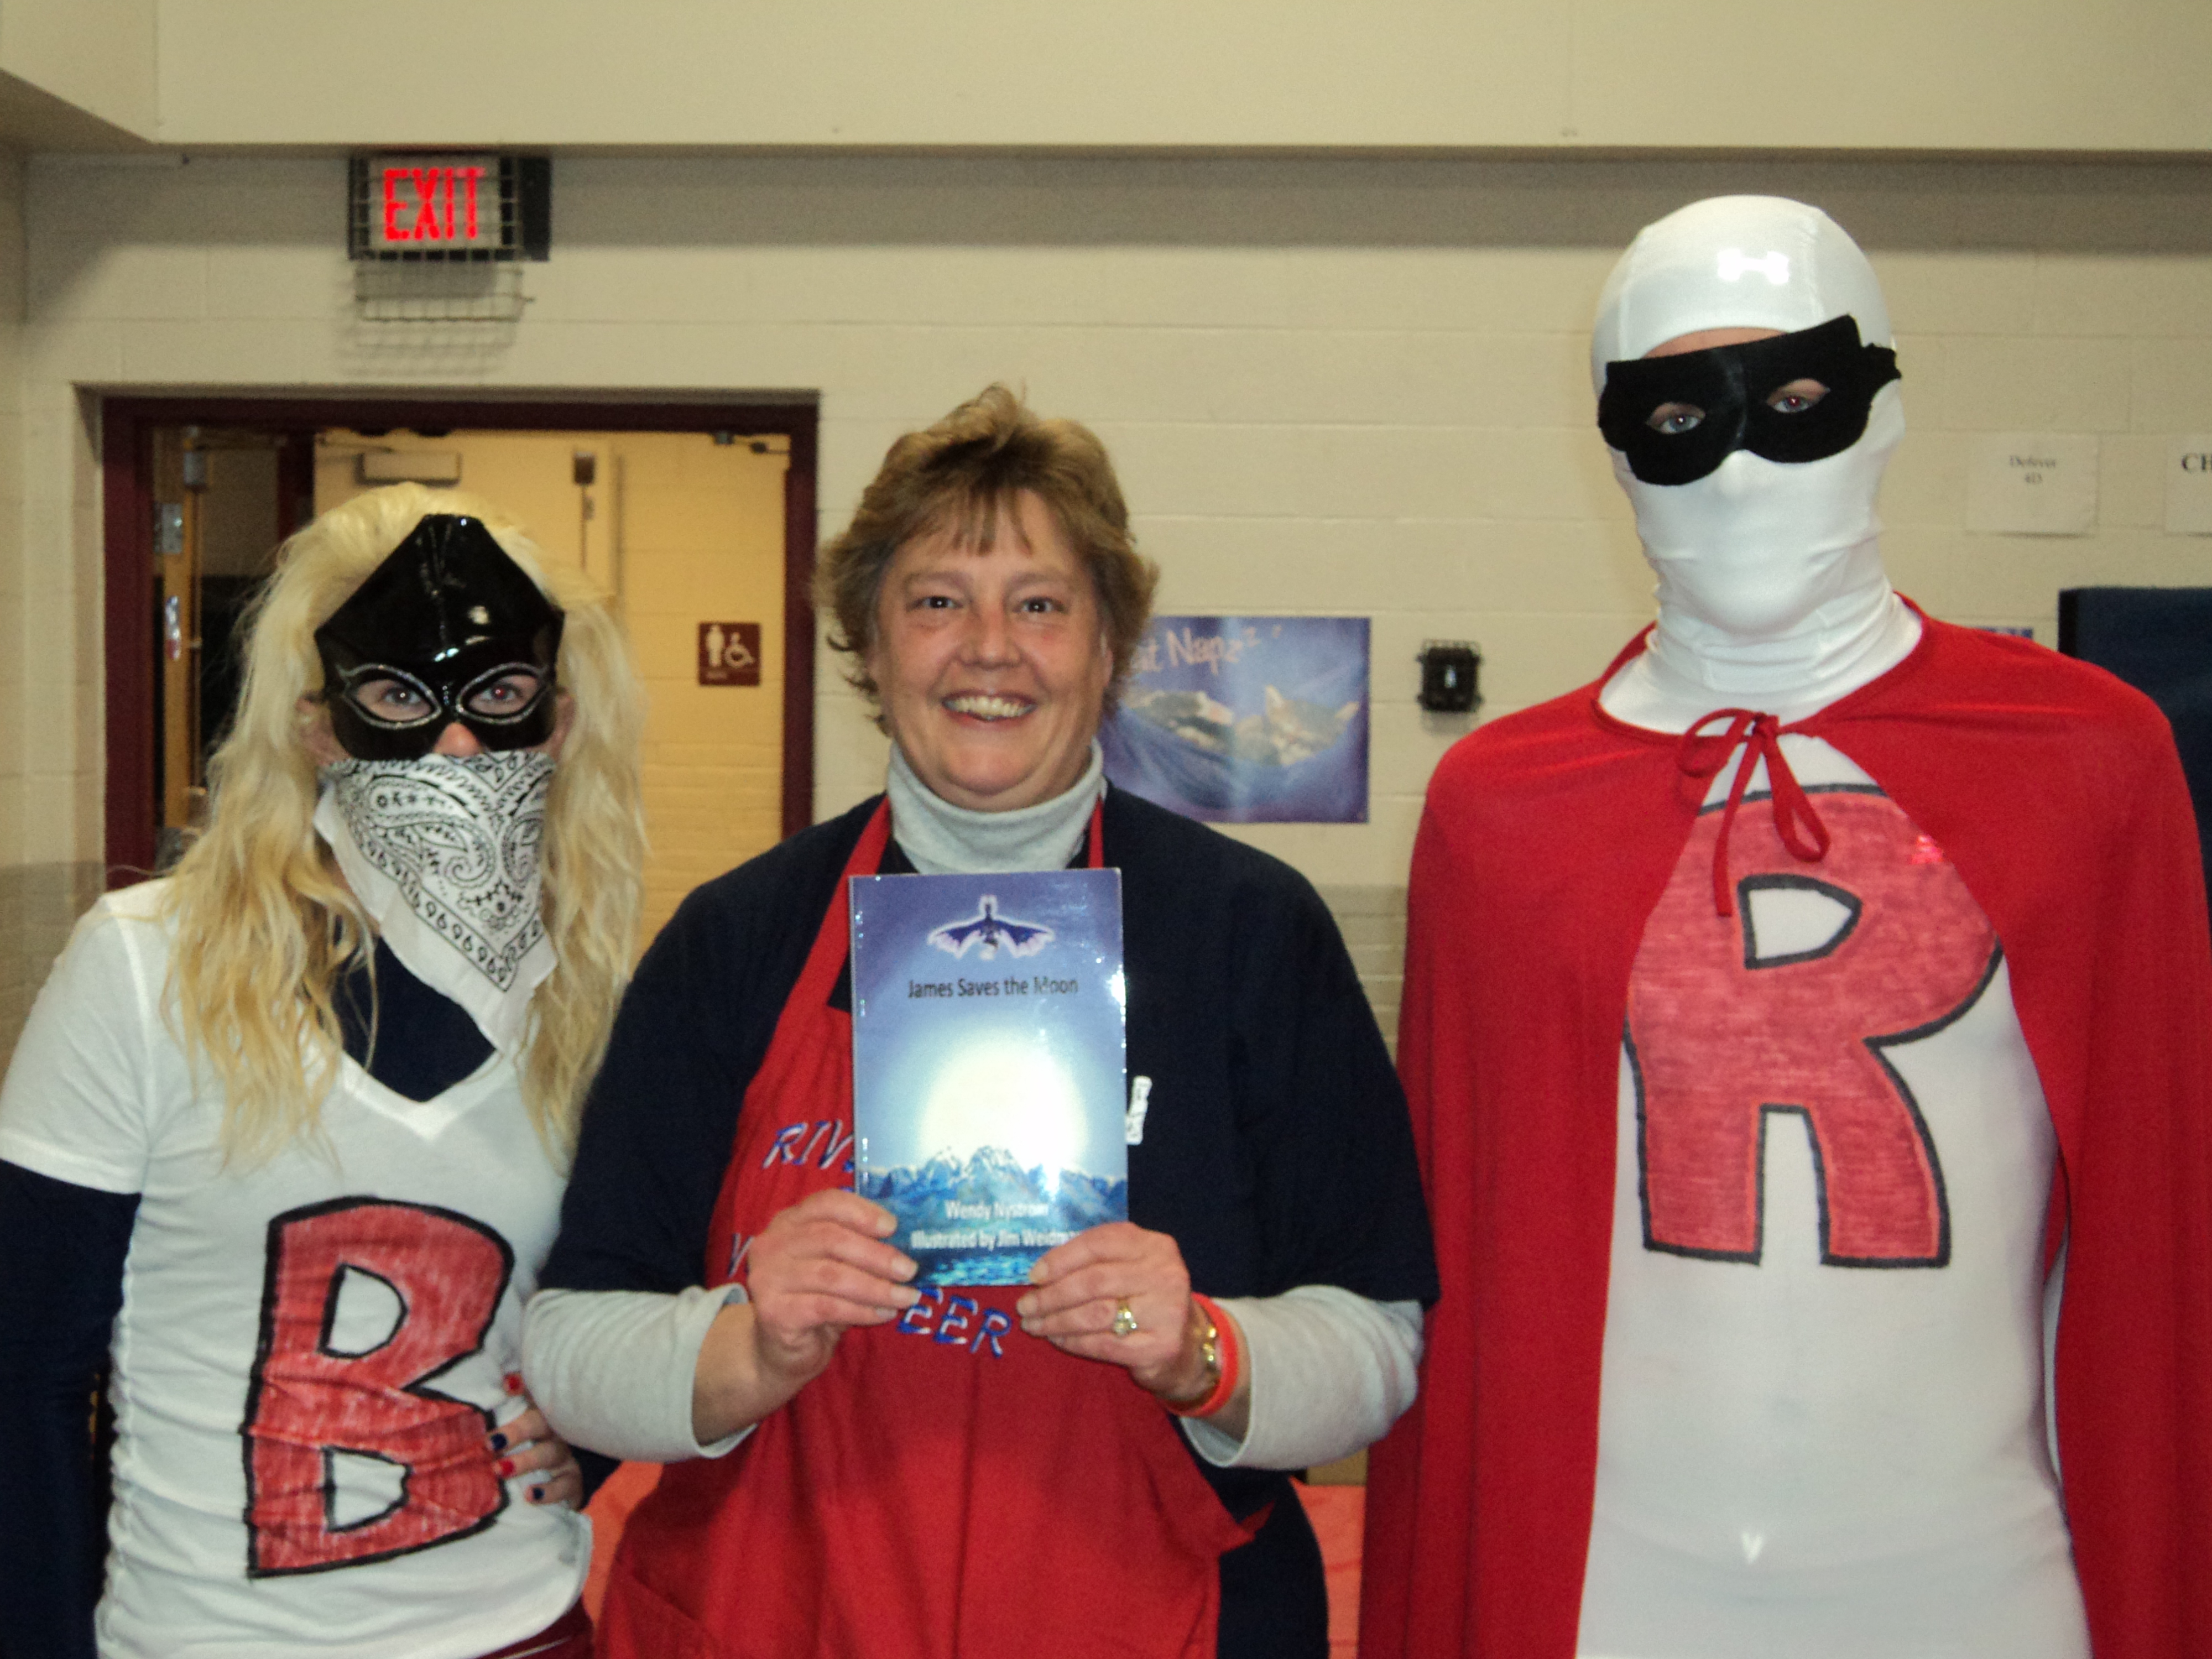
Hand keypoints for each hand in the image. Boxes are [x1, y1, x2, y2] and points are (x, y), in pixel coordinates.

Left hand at [488, 1388, 582, 1508]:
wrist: (572, 1477)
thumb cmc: (536, 1446)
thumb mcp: (524, 1425)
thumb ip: (508, 1411)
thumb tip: (496, 1389)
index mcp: (542, 1412)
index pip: (535, 1394)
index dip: (524, 1386)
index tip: (507, 1386)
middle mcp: (556, 1430)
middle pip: (540, 1424)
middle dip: (516, 1431)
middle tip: (490, 1443)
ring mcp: (568, 1455)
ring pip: (550, 1453)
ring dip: (526, 1461)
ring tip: (500, 1469)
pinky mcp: (574, 1481)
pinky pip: (565, 1485)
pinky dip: (549, 1491)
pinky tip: (530, 1495)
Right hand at [692, 1190, 919, 1441]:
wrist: (782, 1350)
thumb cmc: (817, 1300)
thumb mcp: (837, 1266)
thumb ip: (859, 1247)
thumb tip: (908, 1243)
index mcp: (789, 1222)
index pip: (826, 1203)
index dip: (862, 1213)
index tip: (893, 1227)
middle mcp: (772, 1244)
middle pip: (831, 1239)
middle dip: (877, 1255)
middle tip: (909, 1270)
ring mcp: (768, 1278)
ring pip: (832, 1275)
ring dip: (877, 1287)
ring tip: (906, 1296)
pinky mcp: (773, 1311)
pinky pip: (827, 1307)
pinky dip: (862, 1310)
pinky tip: (884, 1314)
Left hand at [1016, 1222, 1210, 1401]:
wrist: (1186, 1342)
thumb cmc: (1145, 1298)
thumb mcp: (1130, 1267)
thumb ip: (1096, 1260)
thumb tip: (1040, 1272)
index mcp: (1154, 1245)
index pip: (1099, 1243)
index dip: (1061, 1259)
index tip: (1033, 1275)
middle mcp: (1165, 1273)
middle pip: (1093, 1281)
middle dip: (1052, 1295)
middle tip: (1025, 1306)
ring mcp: (1166, 1311)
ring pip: (1095, 1314)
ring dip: (1056, 1320)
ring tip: (1034, 1324)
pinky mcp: (1160, 1346)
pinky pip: (1103, 1344)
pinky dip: (1073, 1341)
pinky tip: (1057, 1339)